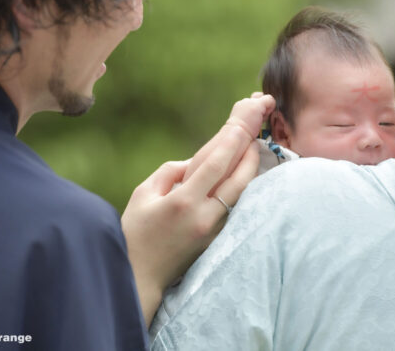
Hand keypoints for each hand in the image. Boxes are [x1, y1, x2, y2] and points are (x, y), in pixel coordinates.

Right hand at [121, 93, 274, 326]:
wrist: (140, 275)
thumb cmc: (135, 231)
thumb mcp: (143, 194)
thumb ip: (170, 172)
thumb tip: (195, 163)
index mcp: (182, 202)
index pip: (214, 165)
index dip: (232, 141)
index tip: (246, 120)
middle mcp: (204, 215)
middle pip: (237, 177)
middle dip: (250, 148)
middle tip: (259, 124)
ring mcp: (214, 229)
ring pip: (241, 191)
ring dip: (251, 165)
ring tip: (257, 141)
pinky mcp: (218, 237)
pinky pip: (235, 203)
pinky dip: (242, 182)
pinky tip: (247, 167)